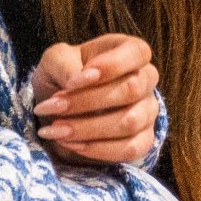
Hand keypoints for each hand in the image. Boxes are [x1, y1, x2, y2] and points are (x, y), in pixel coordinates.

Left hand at [30, 34, 160, 165]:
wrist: (60, 110)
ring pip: (130, 122)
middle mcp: (146, 80)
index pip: (137, 52)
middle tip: (52, 107)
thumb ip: (63, 64)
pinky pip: (130, 149)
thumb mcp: (54, 61)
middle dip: (87, 101)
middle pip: (132, 90)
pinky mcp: (143, 140)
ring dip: (87, 128)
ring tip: (55, 130)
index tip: (72, 81)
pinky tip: (71, 144)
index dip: (110, 66)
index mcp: (130, 51)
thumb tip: (74, 80)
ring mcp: (148, 111)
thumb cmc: (63, 76)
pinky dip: (96, 149)